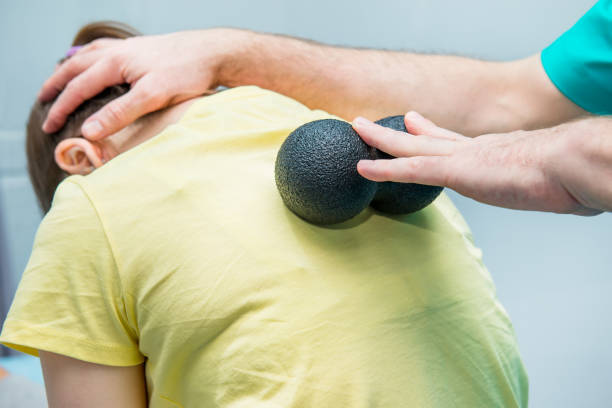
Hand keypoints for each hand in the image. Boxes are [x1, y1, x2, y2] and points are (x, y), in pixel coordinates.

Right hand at [39, 28, 243, 139]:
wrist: (212, 52)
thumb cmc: (186, 73)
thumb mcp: (152, 96)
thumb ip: (120, 113)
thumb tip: (88, 131)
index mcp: (114, 62)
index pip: (78, 88)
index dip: (61, 109)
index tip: (50, 128)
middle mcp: (116, 51)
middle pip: (75, 67)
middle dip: (56, 86)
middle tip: (42, 102)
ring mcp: (128, 48)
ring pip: (88, 56)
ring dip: (70, 69)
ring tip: (60, 80)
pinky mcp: (141, 50)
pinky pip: (105, 50)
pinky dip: (91, 57)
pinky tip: (95, 63)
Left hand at [353, 112, 607, 215]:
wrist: (573, 165)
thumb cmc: (570, 176)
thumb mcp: (551, 180)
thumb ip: (543, 183)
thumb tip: (563, 193)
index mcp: (494, 153)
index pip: (454, 141)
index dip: (430, 132)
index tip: (414, 123)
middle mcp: (473, 150)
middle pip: (427, 138)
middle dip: (400, 130)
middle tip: (374, 121)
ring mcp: (462, 159)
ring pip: (411, 147)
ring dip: (381, 139)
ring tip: (358, 128)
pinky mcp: (455, 171)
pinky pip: (409, 170)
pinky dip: (384, 168)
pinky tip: (362, 166)